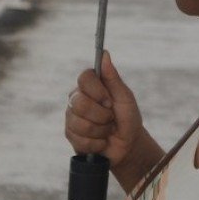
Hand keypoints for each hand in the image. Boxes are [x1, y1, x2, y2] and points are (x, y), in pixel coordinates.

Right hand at [64, 50, 143, 167]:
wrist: (128, 145)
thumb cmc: (128, 118)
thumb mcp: (125, 97)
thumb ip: (113, 77)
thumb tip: (105, 53)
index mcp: (90, 86)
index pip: (84, 78)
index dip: (97, 91)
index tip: (109, 101)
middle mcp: (77, 98)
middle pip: (79, 102)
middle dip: (101, 115)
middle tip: (110, 118)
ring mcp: (71, 117)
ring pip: (79, 123)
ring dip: (100, 130)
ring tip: (107, 130)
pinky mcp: (70, 135)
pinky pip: (80, 139)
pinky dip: (96, 143)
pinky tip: (101, 141)